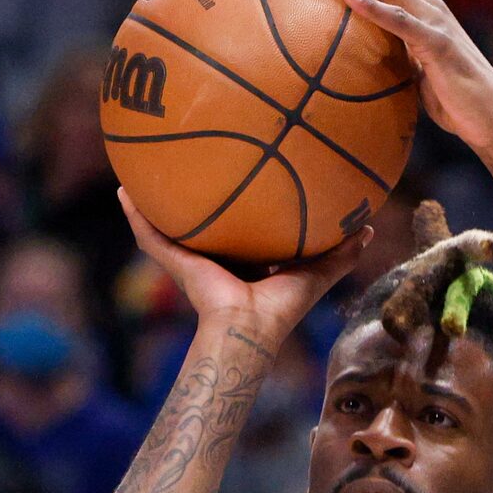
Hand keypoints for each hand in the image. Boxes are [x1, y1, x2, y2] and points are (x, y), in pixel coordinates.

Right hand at [119, 188, 366, 347]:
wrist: (249, 329)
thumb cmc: (282, 308)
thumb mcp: (317, 272)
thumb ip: (341, 252)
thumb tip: (369, 227)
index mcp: (245, 260)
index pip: (242, 228)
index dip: (243, 205)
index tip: (245, 176)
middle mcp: (216, 258)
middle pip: (203, 223)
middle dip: (194, 199)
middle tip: (191, 163)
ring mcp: (192, 260)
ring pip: (170, 227)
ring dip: (155, 203)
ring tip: (144, 170)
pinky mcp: (176, 262)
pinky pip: (151, 235)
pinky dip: (135, 215)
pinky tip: (123, 190)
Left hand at [310, 0, 492, 156]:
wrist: (489, 119)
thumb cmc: (451, 98)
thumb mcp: (413, 70)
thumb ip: (394, 51)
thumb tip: (365, 54)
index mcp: (419, 8)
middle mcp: (427, 5)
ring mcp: (433, 21)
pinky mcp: (437, 44)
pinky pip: (400, 23)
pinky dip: (373, 8)